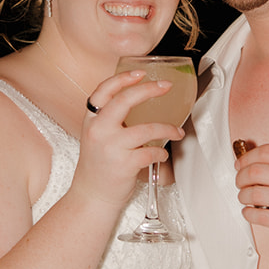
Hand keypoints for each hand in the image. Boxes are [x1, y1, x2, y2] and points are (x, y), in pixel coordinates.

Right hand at [72, 70, 182, 210]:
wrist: (91, 195)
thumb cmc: (98, 165)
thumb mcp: (96, 136)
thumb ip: (110, 119)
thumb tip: (139, 100)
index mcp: (91, 120)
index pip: (103, 91)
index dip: (123, 78)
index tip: (141, 72)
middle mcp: (98, 131)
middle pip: (124, 100)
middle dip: (149, 90)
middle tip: (166, 86)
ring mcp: (111, 147)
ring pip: (146, 129)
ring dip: (168, 128)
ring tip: (177, 131)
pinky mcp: (124, 165)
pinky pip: (151, 152)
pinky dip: (161, 152)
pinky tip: (161, 154)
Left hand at [235, 142, 268, 246]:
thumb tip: (254, 159)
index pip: (266, 152)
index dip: (246, 158)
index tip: (240, 164)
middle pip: (256, 171)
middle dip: (241, 177)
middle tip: (240, 181)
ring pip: (256, 193)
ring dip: (243, 195)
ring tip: (245, 197)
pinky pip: (262, 216)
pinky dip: (249, 213)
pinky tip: (250, 211)